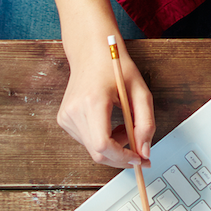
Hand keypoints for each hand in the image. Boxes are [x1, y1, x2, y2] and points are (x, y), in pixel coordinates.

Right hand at [57, 45, 153, 168]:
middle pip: (97, 153)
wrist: (90, 52)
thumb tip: (144, 152)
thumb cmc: (115, 67)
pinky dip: (104, 140)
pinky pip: (87, 142)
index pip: (103, 145)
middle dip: (121, 156)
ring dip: (114, 146)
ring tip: (125, 126)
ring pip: (93, 150)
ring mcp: (66, 117)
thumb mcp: (140, 91)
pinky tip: (110, 123)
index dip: (122, 157)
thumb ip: (146, 123)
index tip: (138, 158)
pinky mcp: (64, 120)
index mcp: (92, 102)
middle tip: (138, 150)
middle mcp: (74, 111)